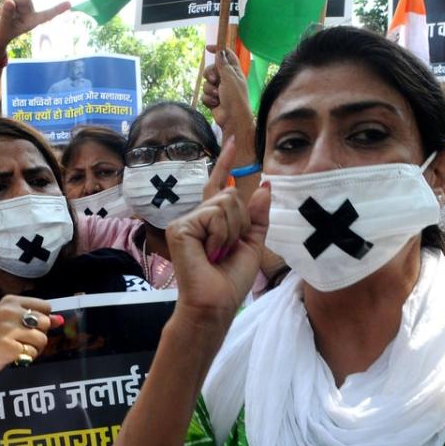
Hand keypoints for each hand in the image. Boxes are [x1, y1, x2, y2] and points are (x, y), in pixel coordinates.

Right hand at [0, 0, 70, 58]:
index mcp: (32, 20)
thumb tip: (10, 3)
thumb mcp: (3, 26)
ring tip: (4, 11)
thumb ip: (7, 14)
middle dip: (13, 1)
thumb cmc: (2, 32)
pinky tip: (0, 1)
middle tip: (6, 12)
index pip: (47, 14)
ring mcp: (22, 3)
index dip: (57, 9)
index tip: (69, 4)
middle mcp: (29, 11)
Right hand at [0, 296, 61, 381]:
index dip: (42, 321)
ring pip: (42, 339)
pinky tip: (13, 356)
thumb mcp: (11, 323)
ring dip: (34, 348)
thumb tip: (60, 320)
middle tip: (22, 341)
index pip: (45, 307)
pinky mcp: (9, 347)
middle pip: (46, 322)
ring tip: (18, 349)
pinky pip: (33, 352)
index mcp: (9, 301)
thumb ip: (37, 319)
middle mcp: (8, 311)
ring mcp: (8, 329)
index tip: (28, 328)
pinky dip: (26, 357)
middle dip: (39, 335)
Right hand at [166, 136, 270, 322]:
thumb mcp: (252, 244)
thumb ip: (258, 216)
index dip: (224, 164)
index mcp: (211, 220)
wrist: (216, 304)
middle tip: (228, 248)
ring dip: (231, 231)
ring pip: (225, 203)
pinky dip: (220, 236)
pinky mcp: (180, 227)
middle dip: (240, 222)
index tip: (229, 141)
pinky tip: (210, 253)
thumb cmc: (230, 280)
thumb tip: (264, 185)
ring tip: (218, 253)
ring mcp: (185, 221)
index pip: (219, 186)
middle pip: (230, 195)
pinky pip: (214, 216)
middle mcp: (196, 216)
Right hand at [202, 46, 255, 166]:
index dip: (218, 50)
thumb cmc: (235, 98)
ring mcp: (220, 91)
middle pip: (212, 69)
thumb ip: (223, 65)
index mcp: (235, 72)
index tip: (208, 48)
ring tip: (217, 96)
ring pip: (206, 83)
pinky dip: (208, 99)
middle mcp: (227, 80)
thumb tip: (220, 52)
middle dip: (210, 74)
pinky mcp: (213, 100)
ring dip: (210, 90)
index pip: (226, 55)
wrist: (233, 120)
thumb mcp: (230, 78)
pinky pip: (205, 95)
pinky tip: (215, 104)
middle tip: (214, 80)